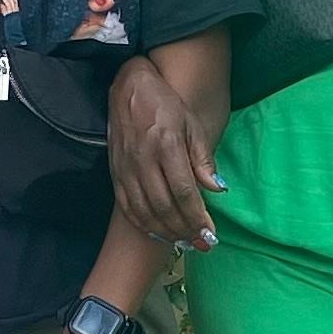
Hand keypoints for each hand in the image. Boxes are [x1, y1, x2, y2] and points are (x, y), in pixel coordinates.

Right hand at [109, 55, 221, 249]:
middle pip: (165, 206)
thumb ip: (203, 159)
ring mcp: (126, 168)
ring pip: (145, 211)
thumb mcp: (192, 125)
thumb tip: (218, 189)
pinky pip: (127, 206)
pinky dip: (142, 224)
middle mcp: (144, 159)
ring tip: (183, 242)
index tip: (210, 233)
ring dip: (165, 231)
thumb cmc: (166, 106)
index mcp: (167, 144)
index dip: (197, 216)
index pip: (184, 190)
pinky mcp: (114, 173)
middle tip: (200, 244)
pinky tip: (157, 232)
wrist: (129, 89)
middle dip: (184, 230)